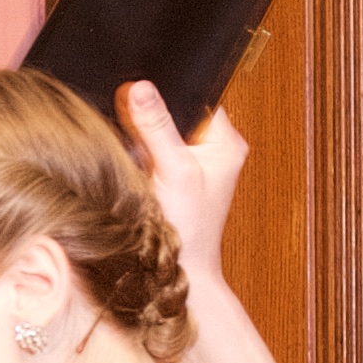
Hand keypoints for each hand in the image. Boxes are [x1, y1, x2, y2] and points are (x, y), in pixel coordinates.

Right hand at [122, 81, 248, 289]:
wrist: (177, 274)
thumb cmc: (189, 230)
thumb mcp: (173, 170)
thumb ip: (155, 127)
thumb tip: (139, 88)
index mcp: (225, 142)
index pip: (195, 97)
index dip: (168, 93)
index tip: (142, 97)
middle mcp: (211, 150)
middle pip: (174, 113)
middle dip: (151, 119)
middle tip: (141, 140)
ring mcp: (190, 165)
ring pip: (159, 133)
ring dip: (142, 141)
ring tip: (141, 162)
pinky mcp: (170, 178)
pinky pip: (149, 153)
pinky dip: (137, 158)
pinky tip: (136, 172)